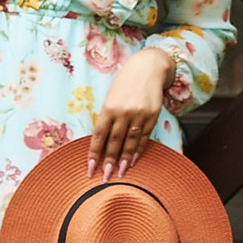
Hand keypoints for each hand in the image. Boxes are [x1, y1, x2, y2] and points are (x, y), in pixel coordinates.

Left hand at [91, 48, 170, 177]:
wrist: (149, 66)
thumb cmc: (125, 81)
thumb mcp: (111, 96)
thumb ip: (107, 116)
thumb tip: (102, 140)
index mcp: (108, 107)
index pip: (99, 135)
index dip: (94, 153)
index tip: (90, 168)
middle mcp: (123, 111)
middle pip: (114, 141)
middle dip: (109, 161)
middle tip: (105, 176)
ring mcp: (139, 114)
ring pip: (130, 141)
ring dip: (125, 159)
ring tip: (120, 173)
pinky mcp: (152, 115)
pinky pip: (144, 136)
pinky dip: (139, 149)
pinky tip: (134, 160)